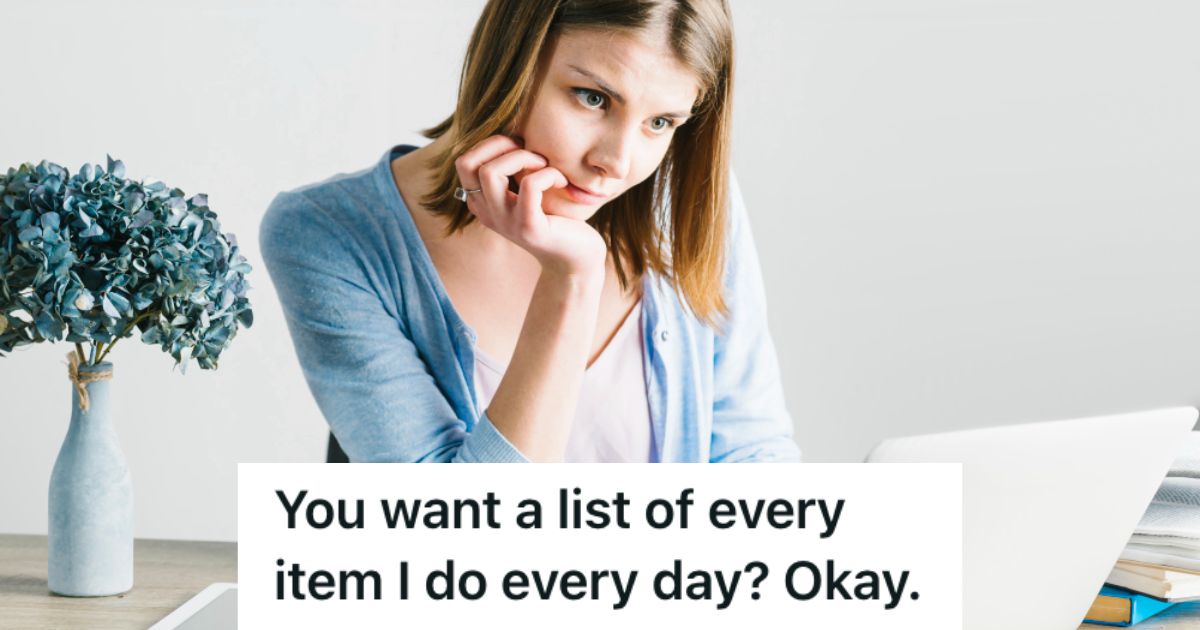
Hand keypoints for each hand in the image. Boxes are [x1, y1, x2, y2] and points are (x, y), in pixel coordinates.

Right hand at [454, 135, 607, 276]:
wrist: (577, 258)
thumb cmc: (557, 217)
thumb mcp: (528, 190)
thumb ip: (513, 170)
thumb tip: (512, 129)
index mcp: (483, 203)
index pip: (463, 162)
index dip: (489, 145)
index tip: (519, 147)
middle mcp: (488, 214)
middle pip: (468, 164)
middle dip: (500, 145)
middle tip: (531, 152)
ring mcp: (506, 222)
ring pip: (491, 172)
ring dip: (523, 157)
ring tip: (546, 165)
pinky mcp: (529, 228)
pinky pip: (529, 185)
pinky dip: (548, 173)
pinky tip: (561, 181)